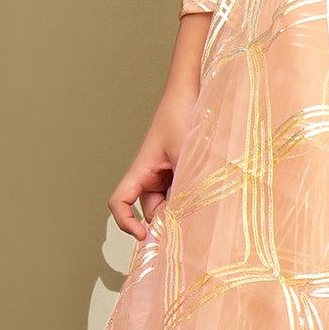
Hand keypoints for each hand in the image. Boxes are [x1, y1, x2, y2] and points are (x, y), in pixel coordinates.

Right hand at [107, 85, 198, 240]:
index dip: (125, 222)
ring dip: (185, 210)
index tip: (142, 235)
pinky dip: (192, 200)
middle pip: (152, 212)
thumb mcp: (186, 152)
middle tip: (192, 227)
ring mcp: (165, 177)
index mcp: (141, 171)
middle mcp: (150, 178)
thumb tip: (191, 217)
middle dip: (169, 222)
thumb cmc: (181, 116)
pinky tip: (208, 196)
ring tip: (205, 203)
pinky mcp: (180, 175)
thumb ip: (187, 184)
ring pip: (171, 206)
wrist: (190, 94)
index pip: (119, 203)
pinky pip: (182, 196)